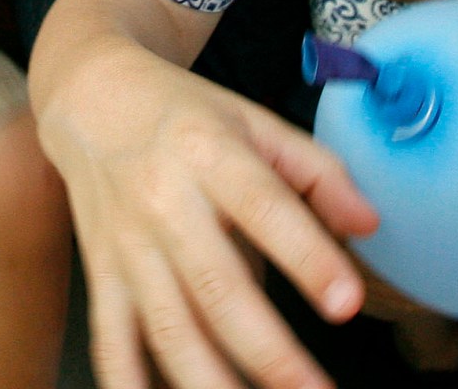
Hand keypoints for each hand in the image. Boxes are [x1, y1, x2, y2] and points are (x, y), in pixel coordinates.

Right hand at [35, 40, 376, 388]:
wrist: (89, 96)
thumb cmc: (184, 114)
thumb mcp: (254, 121)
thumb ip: (318, 172)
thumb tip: (368, 224)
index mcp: (211, 154)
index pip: (263, 208)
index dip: (307, 257)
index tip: (347, 303)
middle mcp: (164, 201)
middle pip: (216, 287)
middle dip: (269, 351)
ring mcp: (128, 244)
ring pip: (168, 326)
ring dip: (210, 382)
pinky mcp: (102, 273)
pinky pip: (112, 339)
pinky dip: (128, 384)